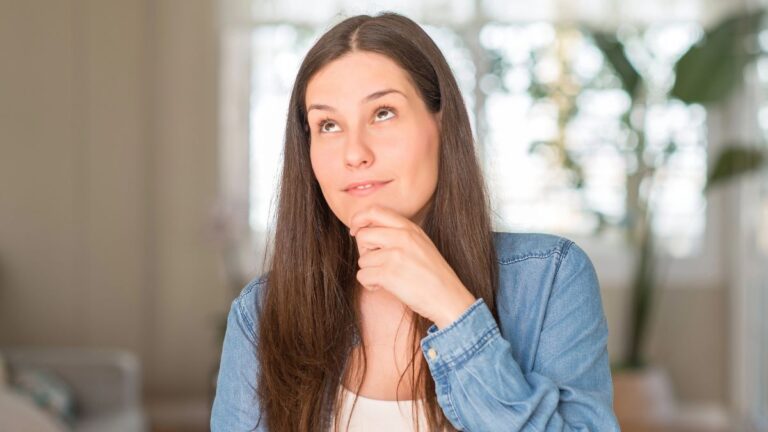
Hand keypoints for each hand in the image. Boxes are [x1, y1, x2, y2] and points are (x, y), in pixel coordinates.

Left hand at [349, 205, 476, 328]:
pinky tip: (384, 287)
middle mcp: (402, 237)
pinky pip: (363, 276)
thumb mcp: (420, 244)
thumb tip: (364, 230)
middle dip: (364, 252)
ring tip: (387, 278)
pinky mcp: (389, 274)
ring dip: (370, 271)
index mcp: (409, 228)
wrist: (448, 298)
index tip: (355, 230)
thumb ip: (397, 233)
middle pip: (363, 236)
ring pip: (362, 259)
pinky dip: (370, 284)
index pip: (374, 211)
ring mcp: (395, 255)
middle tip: (377, 263)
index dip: (358, 219)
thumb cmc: (433, 275)